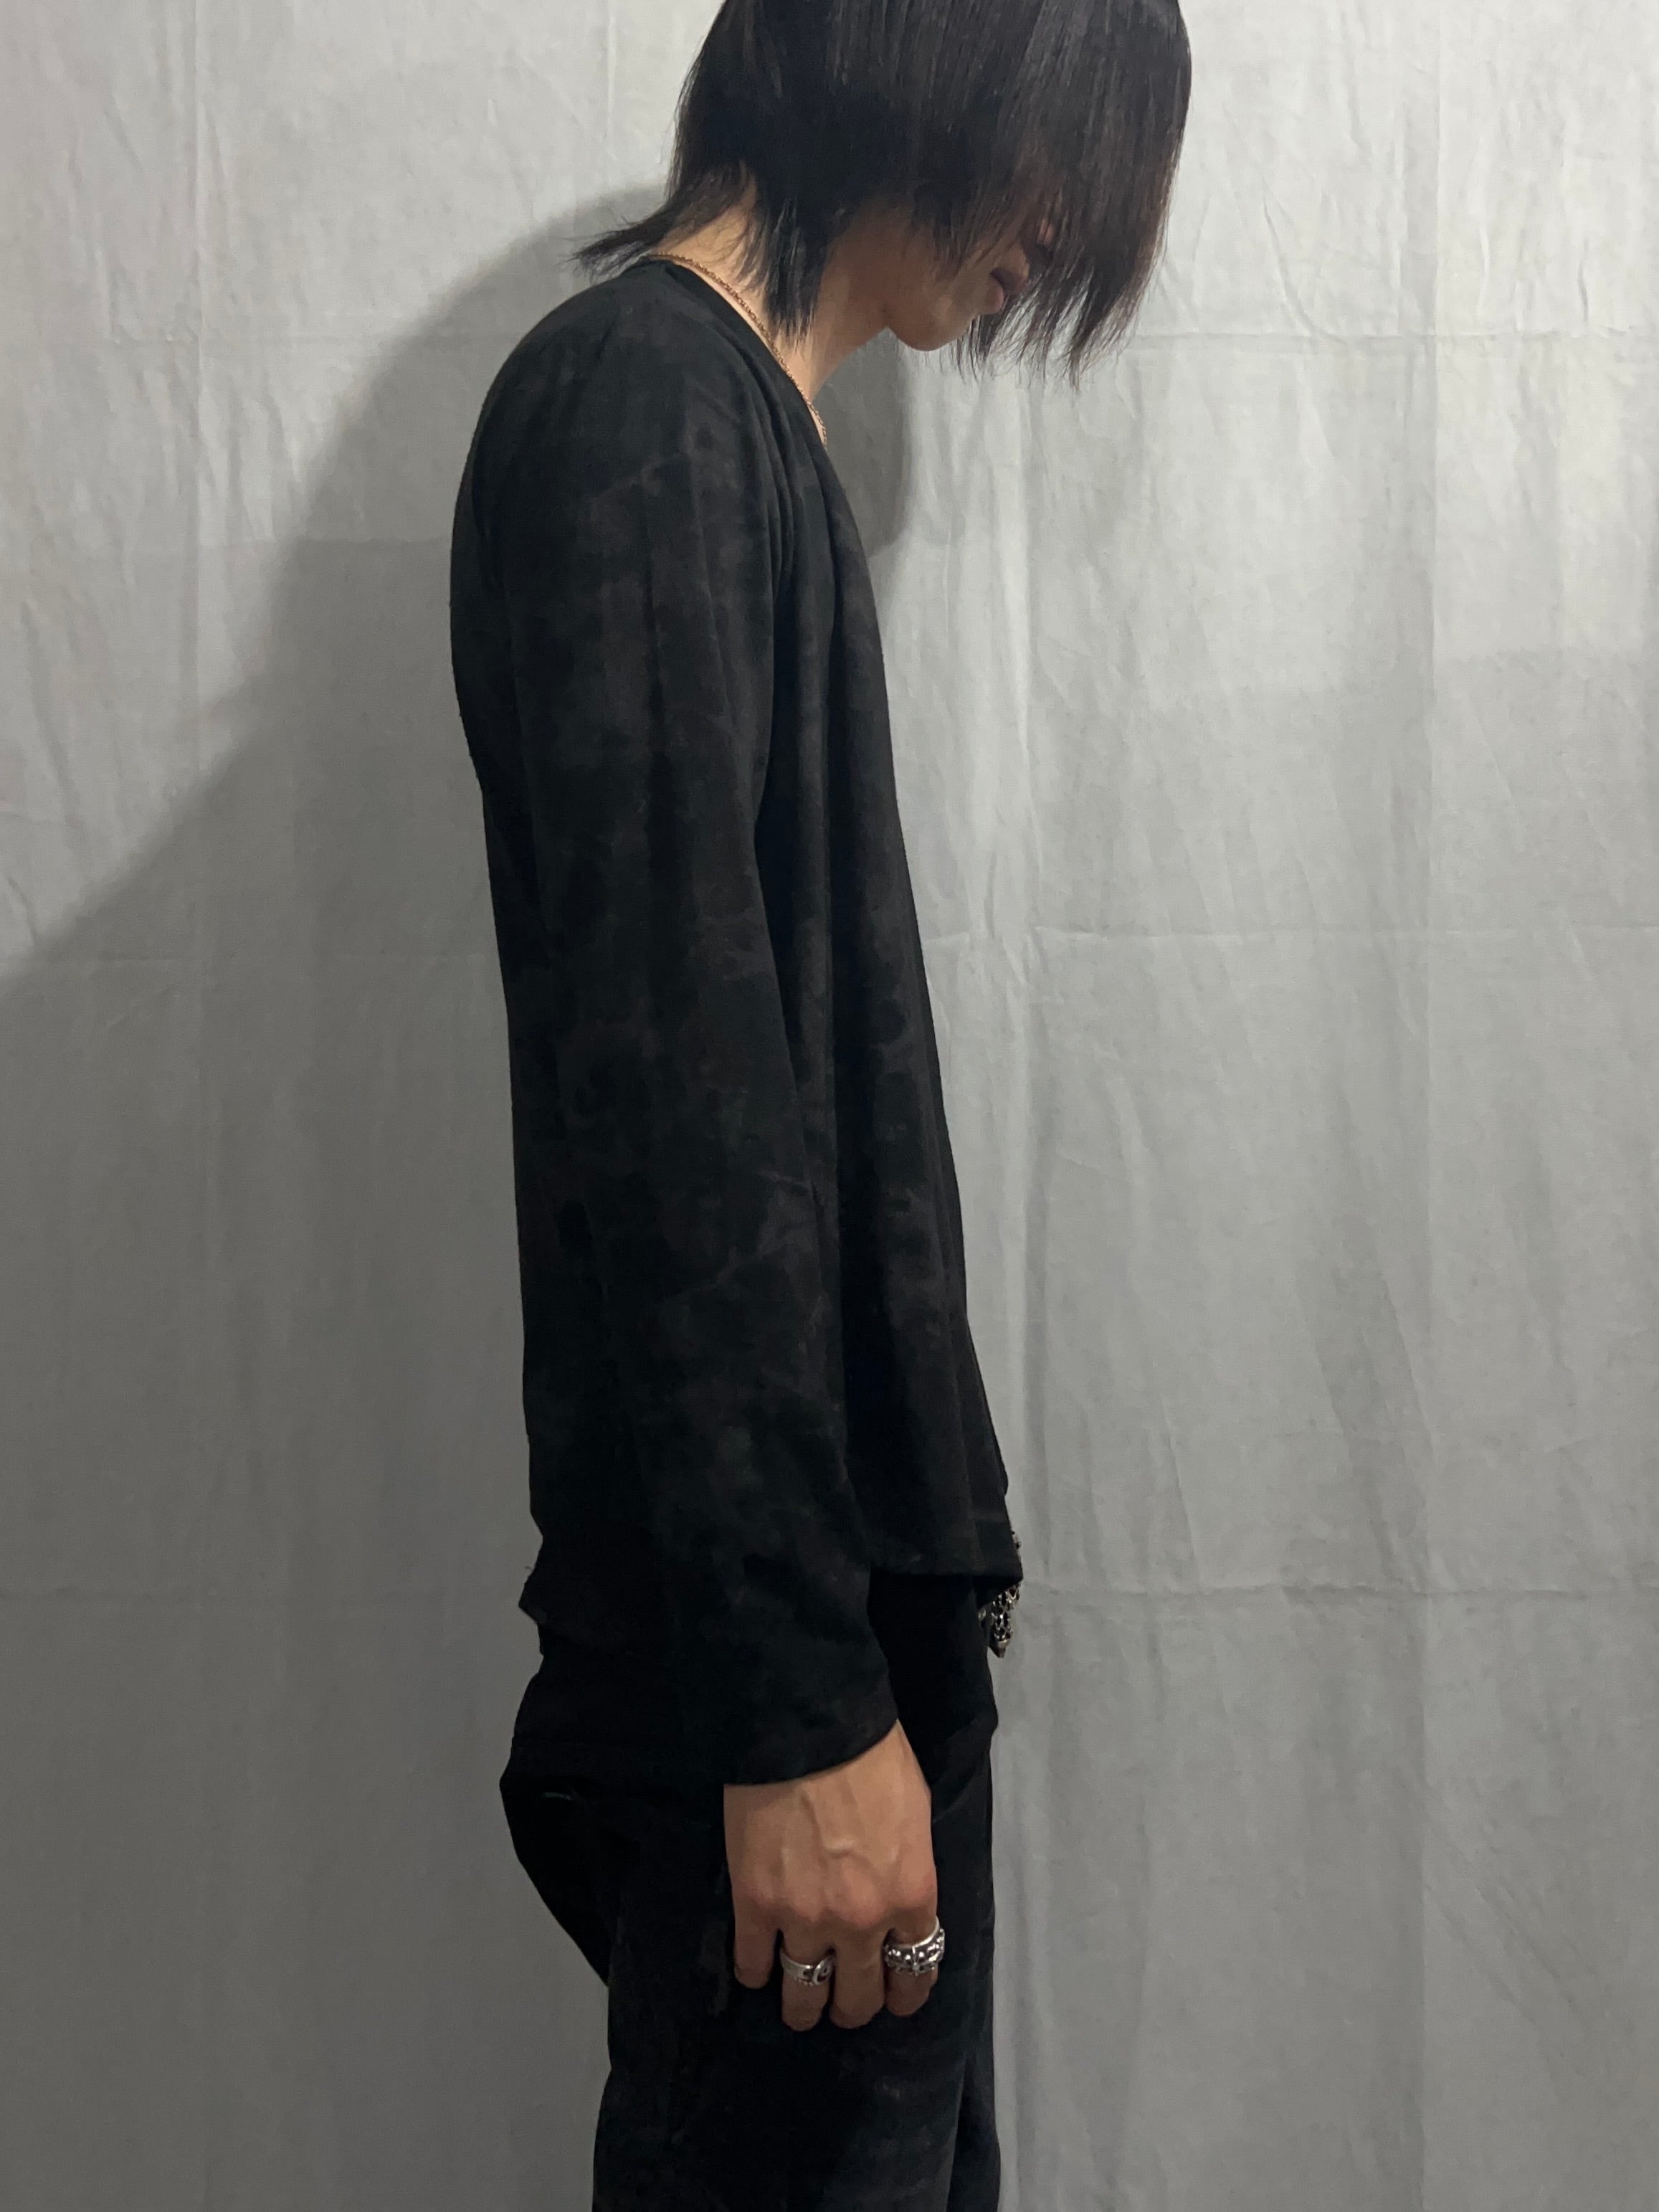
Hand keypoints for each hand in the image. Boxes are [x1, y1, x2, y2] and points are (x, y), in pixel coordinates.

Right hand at [724, 1719, 938, 2031]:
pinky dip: (756, 1972)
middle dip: (854, 2005)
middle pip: (859, 1997)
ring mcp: (805, 1920)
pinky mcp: (755, 1907)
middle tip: (845, 2000)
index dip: (904, 1992)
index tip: (894, 1995)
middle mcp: (863, 1923)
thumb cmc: (872, 1756)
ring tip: (800, 2006)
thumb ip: (909, 1871)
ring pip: (805, 1996)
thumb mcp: (916, 1814)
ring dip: (805, 2008)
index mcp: (911, 1897)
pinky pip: (754, 1964)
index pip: (915, 1972)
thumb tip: (899, 1898)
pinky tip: (759, 1967)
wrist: (809, 1727)